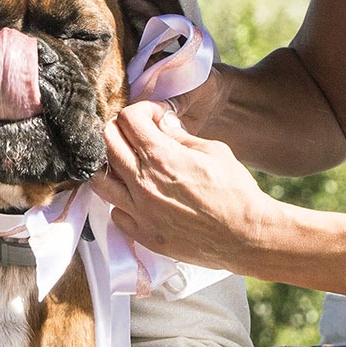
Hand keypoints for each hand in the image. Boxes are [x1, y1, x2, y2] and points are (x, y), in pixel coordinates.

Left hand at [91, 100, 287, 270]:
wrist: (246, 236)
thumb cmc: (236, 192)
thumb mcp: (214, 151)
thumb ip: (180, 137)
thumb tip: (162, 124)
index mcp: (161, 158)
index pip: (128, 119)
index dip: (141, 110)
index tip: (155, 117)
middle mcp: (142, 184)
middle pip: (107, 143)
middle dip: (121, 129)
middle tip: (139, 134)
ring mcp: (139, 212)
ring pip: (99, 180)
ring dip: (111, 165)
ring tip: (131, 164)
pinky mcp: (142, 235)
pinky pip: (115, 212)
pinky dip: (122, 201)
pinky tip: (140, 197)